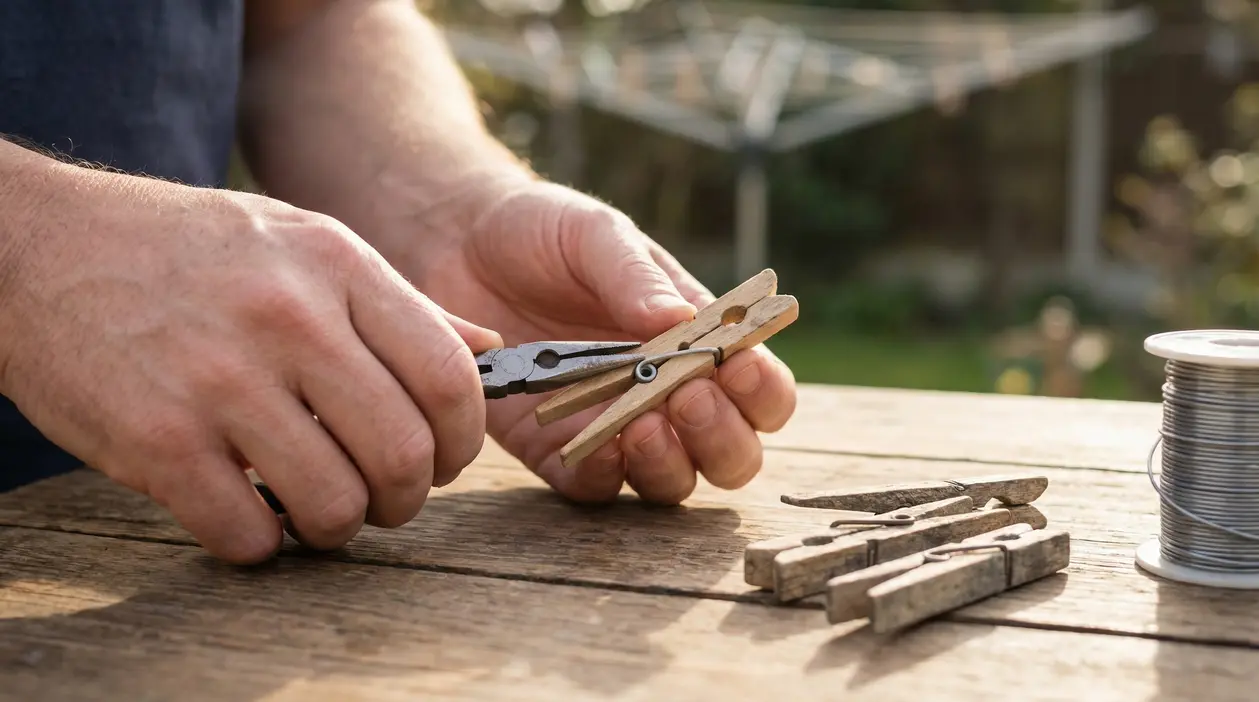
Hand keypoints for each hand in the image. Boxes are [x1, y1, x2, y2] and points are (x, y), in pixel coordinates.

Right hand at [0, 159, 499, 563]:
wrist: (37, 246)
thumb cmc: (189, 251)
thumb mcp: (305, 243)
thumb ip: (401, 304)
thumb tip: (489, 355)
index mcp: (337, 266)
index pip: (451, 377)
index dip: (463, 440)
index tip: (443, 458)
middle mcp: (288, 320)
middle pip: (404, 453)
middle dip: (408, 497)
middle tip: (382, 495)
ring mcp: (220, 382)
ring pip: (335, 505)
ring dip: (338, 526)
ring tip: (316, 505)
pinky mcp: (156, 441)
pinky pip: (249, 535)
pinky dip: (261, 542)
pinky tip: (247, 510)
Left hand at [395, 178, 797, 504]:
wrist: (456, 244)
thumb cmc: (543, 232)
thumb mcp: (596, 236)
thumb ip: (636, 277)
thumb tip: (686, 322)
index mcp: (694, 341)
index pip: (761, 388)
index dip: (762, 389)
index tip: (735, 367)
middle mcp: (666, 394)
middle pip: (732, 452)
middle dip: (721, 436)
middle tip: (684, 398)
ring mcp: (614, 428)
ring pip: (673, 481)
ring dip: (668, 461)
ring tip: (639, 422)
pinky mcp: (556, 450)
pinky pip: (595, 488)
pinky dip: (603, 475)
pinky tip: (593, 444)